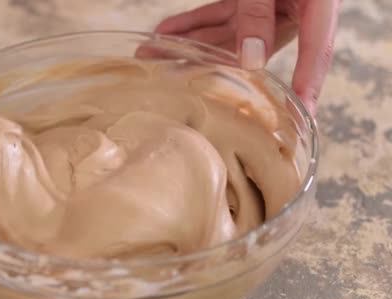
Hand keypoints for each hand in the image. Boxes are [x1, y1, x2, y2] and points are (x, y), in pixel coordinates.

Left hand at [155, 0, 339, 114]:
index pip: (315, 53)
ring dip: (189, 45)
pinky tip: (164, 34)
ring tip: (151, 57)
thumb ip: (260, 10)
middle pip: (253, 49)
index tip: (297, 118)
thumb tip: (253, 59)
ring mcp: (269, 3)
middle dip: (207, 66)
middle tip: (170, 81)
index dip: (305, 86)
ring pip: (228, 34)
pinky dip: (192, 23)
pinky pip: (219, 14)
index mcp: (315, 3)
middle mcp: (292, 8)